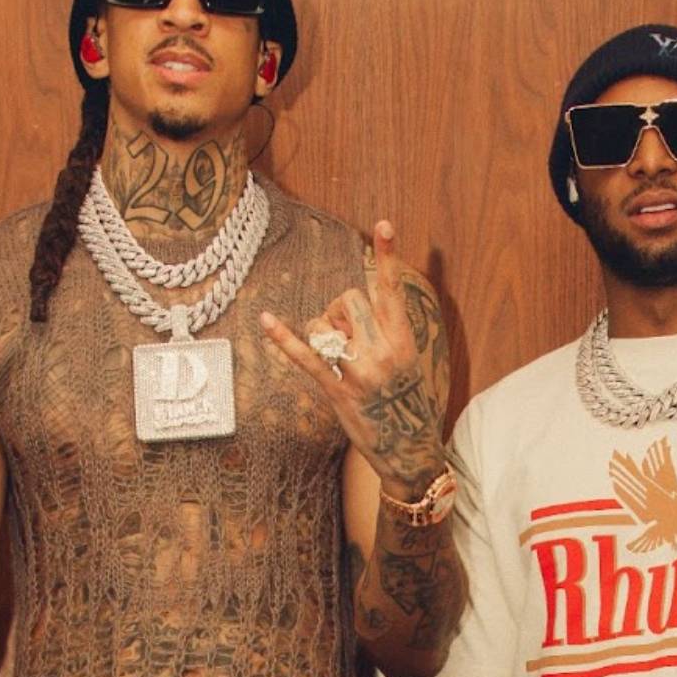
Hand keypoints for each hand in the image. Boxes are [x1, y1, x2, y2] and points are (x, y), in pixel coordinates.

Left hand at [259, 221, 444, 496]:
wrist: (411, 451)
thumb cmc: (408, 404)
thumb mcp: (410, 362)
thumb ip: (388, 331)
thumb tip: (356, 305)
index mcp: (404, 340)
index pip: (392, 290)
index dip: (387, 256)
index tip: (383, 225)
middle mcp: (384, 351)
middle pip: (348, 299)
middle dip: (339, 308)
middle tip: (345, 335)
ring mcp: (361, 372)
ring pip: (325, 323)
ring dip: (322, 330)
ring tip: (335, 354)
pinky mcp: (338, 392)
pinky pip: (306, 358)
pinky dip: (283, 339)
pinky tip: (265, 320)